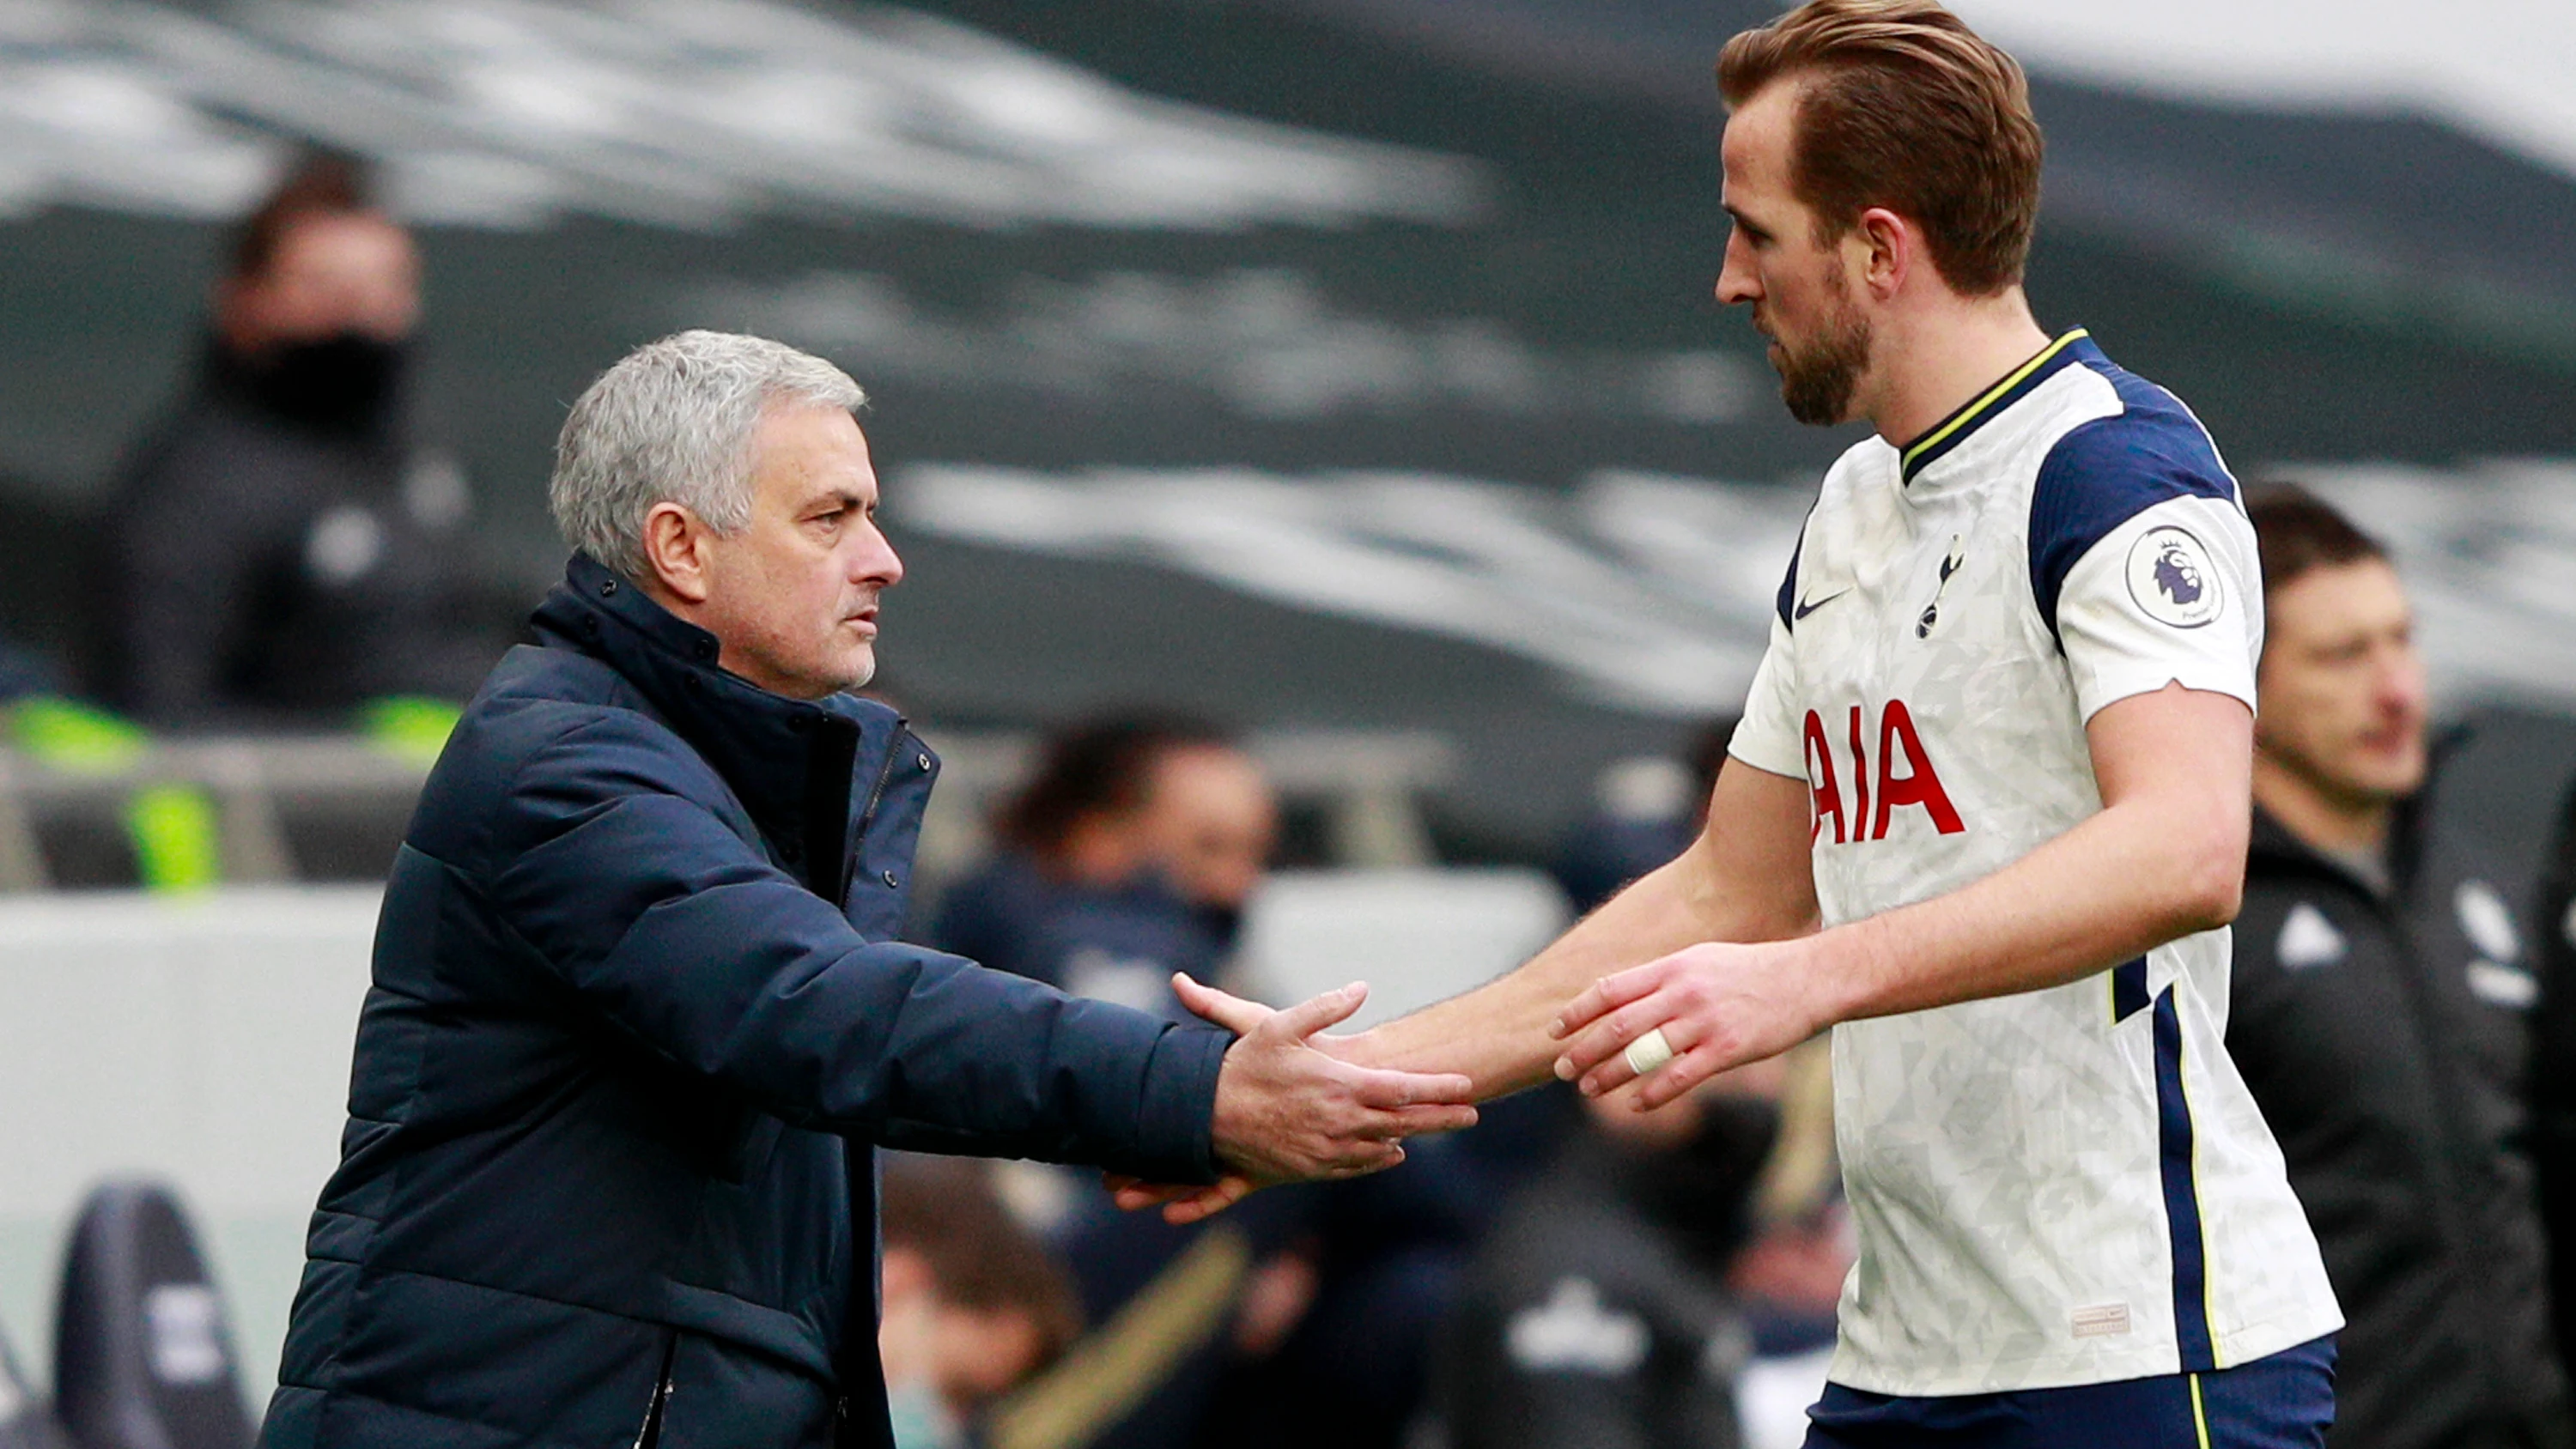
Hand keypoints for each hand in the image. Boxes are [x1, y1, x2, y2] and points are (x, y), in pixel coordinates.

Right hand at [1108, 975, 1475, 1223]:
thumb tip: (1361, 987)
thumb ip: (1325, 1006)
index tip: (1467, 1084)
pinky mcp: (1312, 1168)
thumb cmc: (1242, 1067)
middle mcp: (1341, 1123)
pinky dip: (1381, 1158)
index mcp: (1340, 1087)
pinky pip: (1358, 1166)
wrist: (1205, 1118)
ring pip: (1386, 1146)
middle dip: (1443, 1117)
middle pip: (1406, 1122)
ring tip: (1441, 1126)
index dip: (1439, 1088)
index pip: (1403, 1089)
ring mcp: (1328, 1150)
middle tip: (1473, 1112)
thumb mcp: (1278, 1024)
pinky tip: (1393, 1151)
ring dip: (1415, 1136)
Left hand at [1547, 938, 1827, 1108]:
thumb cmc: (1750, 970)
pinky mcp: (1729, 1050)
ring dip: (1611, 1075)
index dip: (1578, 1012)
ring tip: (1589, 1089)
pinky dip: (1653, 1093)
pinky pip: (1681, 1076)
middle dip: (1584, 1049)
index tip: (1554, 1031)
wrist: (1806, 978)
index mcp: (1672, 967)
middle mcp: (1684, 993)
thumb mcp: (1700, 959)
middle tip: (1562, 1069)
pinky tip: (1635, 1105)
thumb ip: (1662, 978)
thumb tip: (1621, 996)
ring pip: (1645, 1053)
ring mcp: (1705, 1022)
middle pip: (1620, 1025)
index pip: (1611, 989)